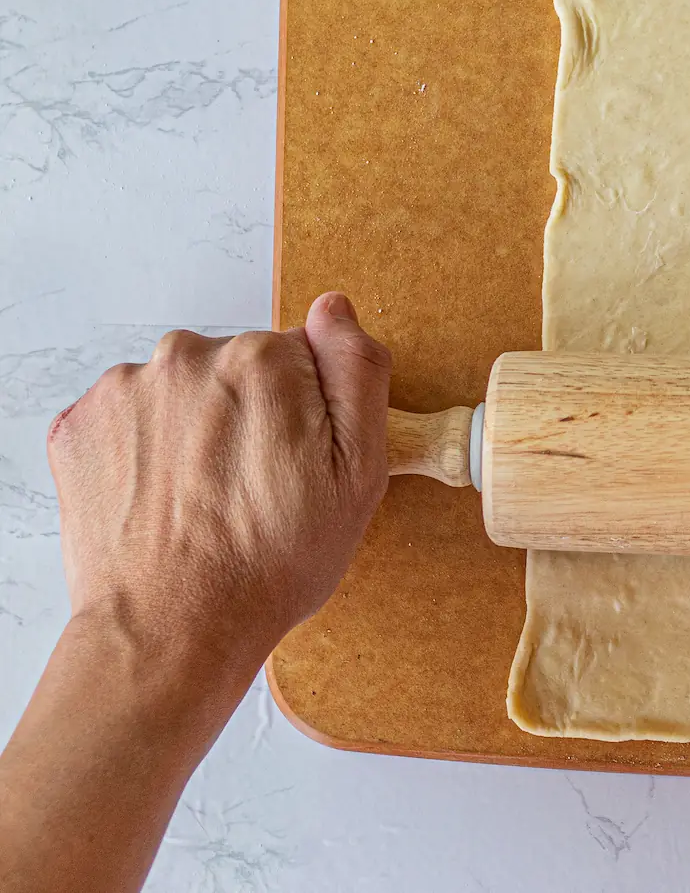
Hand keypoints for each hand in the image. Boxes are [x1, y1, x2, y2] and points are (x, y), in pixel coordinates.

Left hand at [46, 291, 392, 675]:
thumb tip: (334, 311)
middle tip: (255, 486)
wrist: (172, 630)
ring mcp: (123, 392)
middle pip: (235, 368)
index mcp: (262, 361)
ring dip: (193, 429)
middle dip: (248, 414)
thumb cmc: (269, 562)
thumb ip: (357, 373)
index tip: (298, 458)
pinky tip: (164, 497)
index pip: (299, 356)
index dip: (307, 411)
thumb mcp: (360, 473)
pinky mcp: (79, 427)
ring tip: (205, 498)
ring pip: (179, 391)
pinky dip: (143, 448)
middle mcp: (185, 358)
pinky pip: (127, 418)